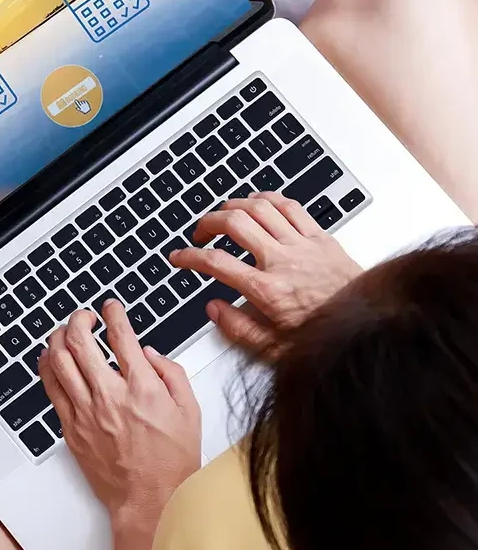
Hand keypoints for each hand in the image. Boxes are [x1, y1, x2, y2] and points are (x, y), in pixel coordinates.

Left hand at [40, 302, 200, 531]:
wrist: (149, 500)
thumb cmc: (170, 462)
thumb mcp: (190, 411)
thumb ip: (172, 375)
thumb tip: (150, 353)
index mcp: (143, 388)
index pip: (121, 336)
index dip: (114, 314)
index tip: (111, 308)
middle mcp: (110, 395)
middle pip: (81, 341)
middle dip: (79, 319)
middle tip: (84, 315)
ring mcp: (86, 411)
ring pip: (59, 361)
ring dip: (58, 338)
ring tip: (63, 331)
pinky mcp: (71, 427)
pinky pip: (50, 388)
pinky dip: (47, 367)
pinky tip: (50, 358)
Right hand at [168, 191, 361, 356]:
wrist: (371, 326)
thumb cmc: (327, 336)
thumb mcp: (274, 349)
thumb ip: (239, 329)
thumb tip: (214, 309)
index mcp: (268, 291)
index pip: (217, 263)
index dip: (189, 257)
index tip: (179, 257)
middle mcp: (284, 262)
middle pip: (235, 224)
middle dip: (208, 223)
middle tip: (199, 233)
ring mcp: (304, 246)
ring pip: (260, 208)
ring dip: (235, 206)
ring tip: (223, 216)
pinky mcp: (322, 238)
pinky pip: (291, 207)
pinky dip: (269, 200)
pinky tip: (258, 204)